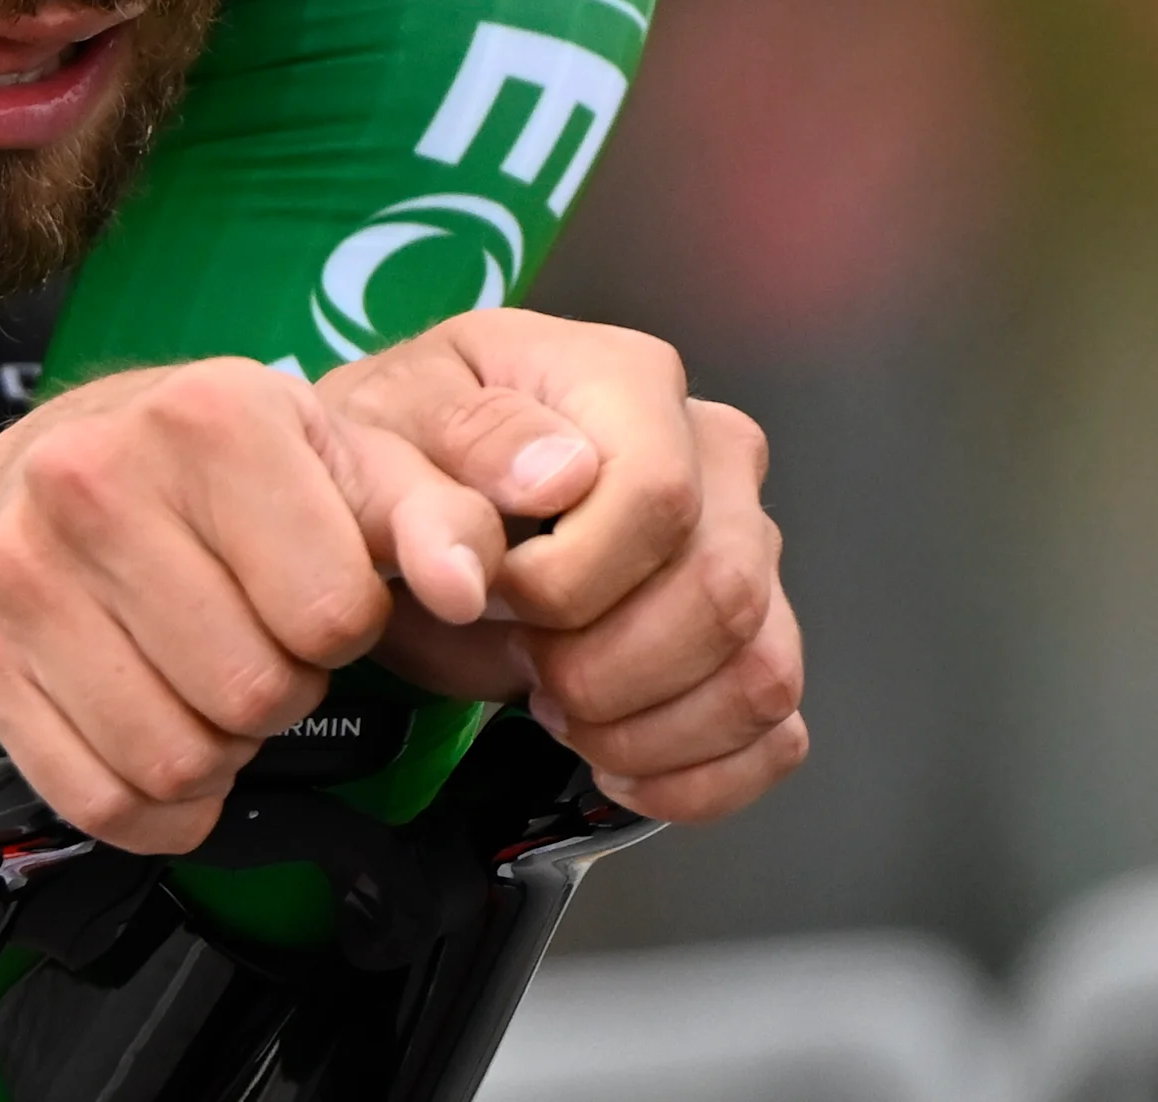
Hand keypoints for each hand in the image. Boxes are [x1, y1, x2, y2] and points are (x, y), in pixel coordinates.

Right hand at [0, 358, 508, 852]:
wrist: (75, 453)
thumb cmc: (234, 469)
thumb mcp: (356, 465)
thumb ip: (441, 519)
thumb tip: (465, 587)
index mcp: (206, 415)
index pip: (334, 614)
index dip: (346, 626)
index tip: (308, 587)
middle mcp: (90, 478)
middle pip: (253, 692)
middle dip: (280, 688)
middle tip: (254, 637)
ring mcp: (17, 565)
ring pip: (174, 757)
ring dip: (216, 748)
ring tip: (204, 675)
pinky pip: (96, 798)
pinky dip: (151, 802)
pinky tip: (159, 729)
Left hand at [320, 310, 806, 823]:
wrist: (406, 506)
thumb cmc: (401, 454)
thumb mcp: (381, 428)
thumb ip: (448, 455)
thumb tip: (550, 480)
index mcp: (628, 381)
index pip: (658, 495)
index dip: (570, 578)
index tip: (491, 596)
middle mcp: (713, 458)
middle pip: (724, 593)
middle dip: (605, 666)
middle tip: (522, 664)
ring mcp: (747, 550)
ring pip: (760, 672)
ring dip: (644, 729)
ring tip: (557, 708)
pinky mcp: (754, 638)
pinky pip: (776, 733)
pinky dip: (693, 776)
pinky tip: (612, 761)